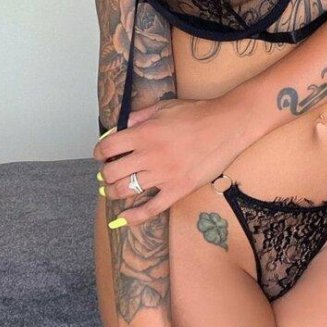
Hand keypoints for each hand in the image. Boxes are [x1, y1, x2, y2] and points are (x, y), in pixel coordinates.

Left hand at [93, 95, 247, 227]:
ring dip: (114, 191)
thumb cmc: (197, 113)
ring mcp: (163, 175)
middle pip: (111, 172)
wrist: (226, 126)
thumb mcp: (164, 107)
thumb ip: (140, 116)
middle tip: (109, 172)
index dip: (100, 152)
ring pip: (125, 190)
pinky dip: (134, 216)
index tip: (103, 154)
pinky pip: (151, 209)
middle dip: (105, 174)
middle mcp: (149, 156)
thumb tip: (123, 125)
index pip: (108, 147)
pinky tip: (124, 218)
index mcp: (144, 133)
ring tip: (115, 189)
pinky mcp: (177, 189)